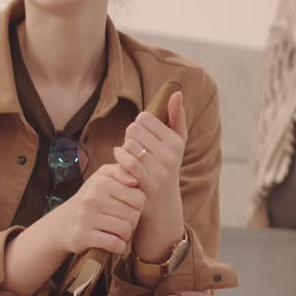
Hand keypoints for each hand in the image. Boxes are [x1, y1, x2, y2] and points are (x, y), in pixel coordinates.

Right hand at [54, 163, 145, 256]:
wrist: (62, 223)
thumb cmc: (90, 198)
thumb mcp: (102, 177)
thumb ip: (121, 171)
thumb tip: (135, 182)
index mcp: (101, 182)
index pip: (139, 197)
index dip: (136, 205)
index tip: (126, 207)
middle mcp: (93, 198)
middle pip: (134, 215)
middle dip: (132, 221)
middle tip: (121, 221)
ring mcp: (87, 218)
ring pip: (126, 230)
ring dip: (125, 235)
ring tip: (117, 231)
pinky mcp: (84, 236)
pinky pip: (115, 244)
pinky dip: (118, 246)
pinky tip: (113, 242)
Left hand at [112, 91, 187, 260]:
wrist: (163, 203)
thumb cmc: (167, 165)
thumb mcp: (177, 142)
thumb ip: (177, 117)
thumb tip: (176, 92)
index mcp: (176, 142)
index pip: (145, 118)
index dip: (138, 124)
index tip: (142, 134)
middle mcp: (170, 155)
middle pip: (134, 129)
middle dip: (130, 136)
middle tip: (134, 145)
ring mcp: (158, 170)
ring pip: (128, 144)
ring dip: (124, 148)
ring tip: (129, 154)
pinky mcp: (146, 183)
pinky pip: (126, 161)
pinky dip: (119, 158)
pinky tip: (121, 160)